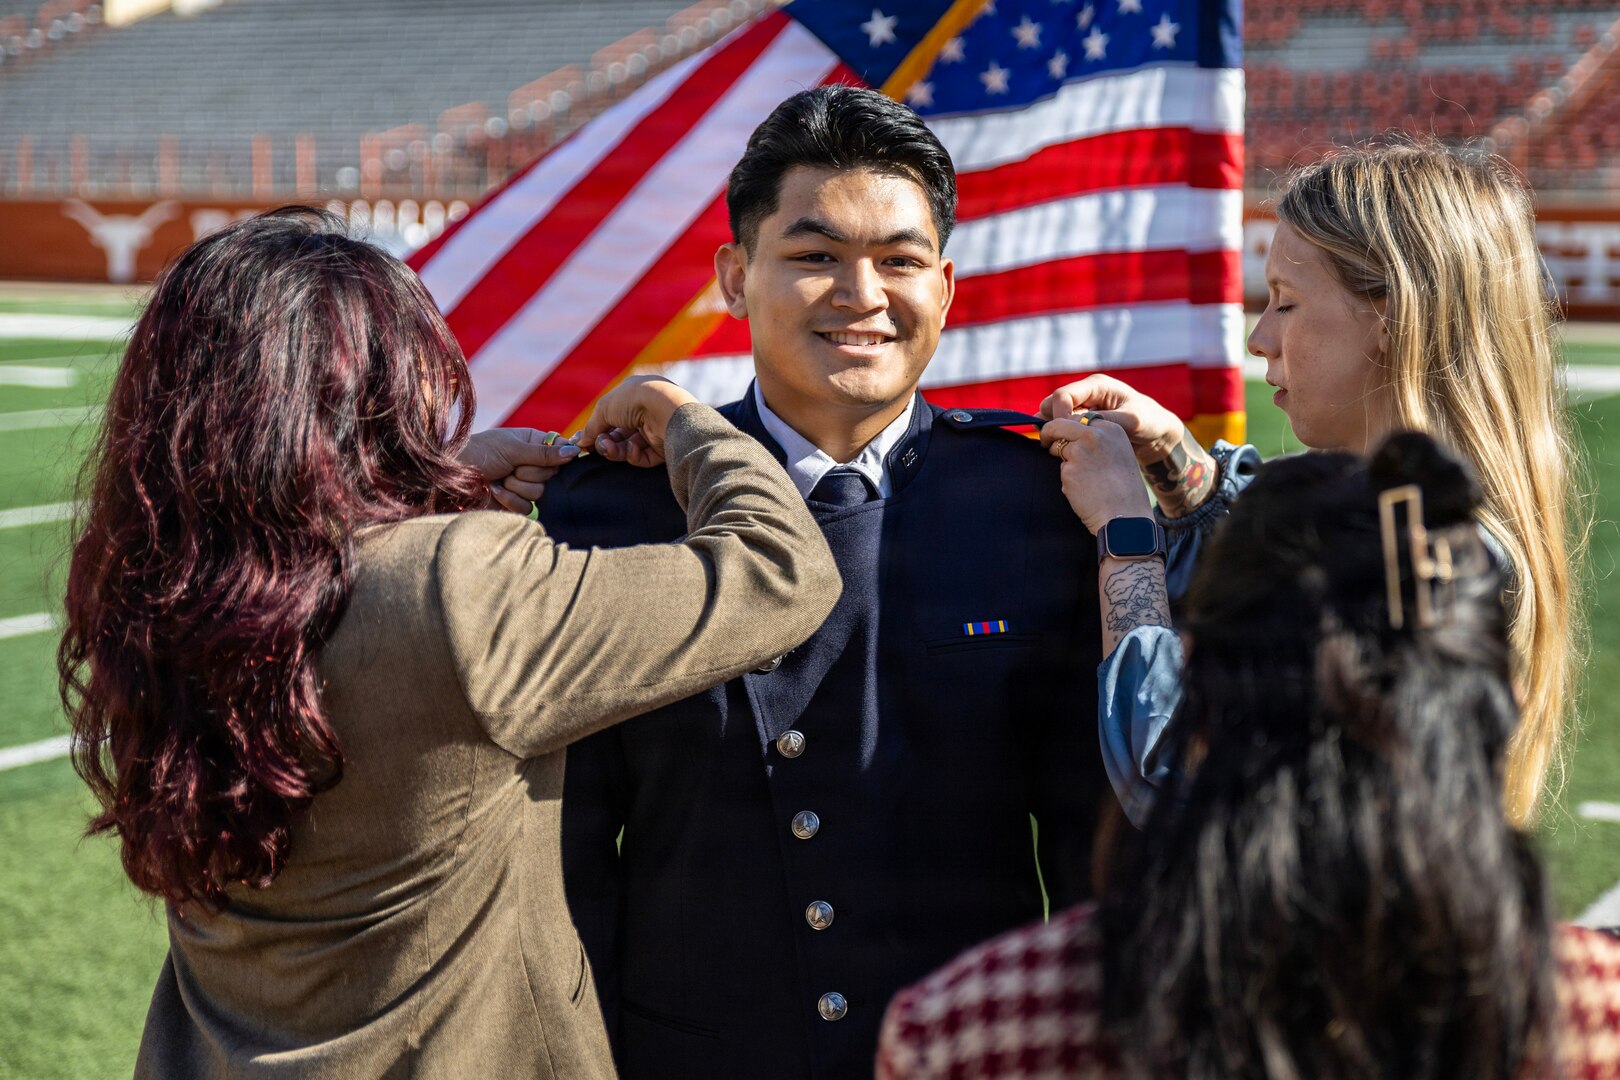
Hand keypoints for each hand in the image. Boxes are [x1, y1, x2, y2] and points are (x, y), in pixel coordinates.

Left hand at [460, 428, 579, 513]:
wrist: (451, 477)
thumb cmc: (479, 453)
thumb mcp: (512, 448)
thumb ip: (544, 453)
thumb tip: (575, 451)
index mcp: (531, 443)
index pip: (559, 450)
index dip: (557, 457)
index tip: (547, 458)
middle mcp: (530, 463)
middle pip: (552, 474)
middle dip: (530, 472)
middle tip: (511, 467)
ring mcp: (523, 484)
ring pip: (541, 492)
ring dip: (517, 486)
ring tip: (500, 478)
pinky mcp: (515, 503)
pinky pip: (527, 507)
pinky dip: (509, 499)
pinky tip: (494, 490)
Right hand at [578, 376, 699, 467]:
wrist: (665, 408)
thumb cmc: (634, 400)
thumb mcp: (604, 408)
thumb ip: (591, 427)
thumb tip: (580, 442)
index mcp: (632, 395)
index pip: (611, 417)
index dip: (597, 430)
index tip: (584, 443)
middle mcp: (645, 412)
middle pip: (618, 435)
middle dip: (605, 443)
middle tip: (599, 447)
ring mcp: (655, 430)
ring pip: (628, 448)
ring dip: (615, 450)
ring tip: (609, 449)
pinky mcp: (663, 447)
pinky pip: (642, 457)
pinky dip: (633, 455)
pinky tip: (632, 449)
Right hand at [1036, 374, 1185, 465]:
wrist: (1157, 433)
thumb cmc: (1149, 422)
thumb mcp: (1131, 421)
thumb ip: (1104, 420)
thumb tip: (1078, 424)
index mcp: (1096, 385)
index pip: (1063, 396)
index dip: (1058, 416)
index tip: (1062, 436)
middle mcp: (1086, 393)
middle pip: (1053, 403)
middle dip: (1051, 422)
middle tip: (1054, 443)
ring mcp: (1083, 406)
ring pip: (1054, 415)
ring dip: (1054, 430)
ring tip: (1058, 447)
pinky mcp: (1082, 420)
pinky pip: (1063, 426)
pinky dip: (1061, 436)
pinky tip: (1065, 449)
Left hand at [1041, 405, 1152, 535]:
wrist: (1126, 516)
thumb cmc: (1124, 490)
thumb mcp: (1118, 454)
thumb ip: (1099, 441)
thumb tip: (1071, 436)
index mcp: (1111, 429)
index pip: (1079, 418)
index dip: (1067, 426)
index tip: (1062, 433)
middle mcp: (1095, 435)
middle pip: (1059, 424)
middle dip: (1049, 433)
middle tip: (1044, 441)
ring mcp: (1080, 451)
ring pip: (1057, 447)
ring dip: (1063, 461)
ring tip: (1086, 479)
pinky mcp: (1069, 469)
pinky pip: (1061, 470)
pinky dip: (1068, 480)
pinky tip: (1084, 491)